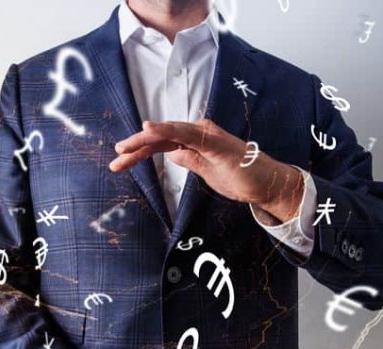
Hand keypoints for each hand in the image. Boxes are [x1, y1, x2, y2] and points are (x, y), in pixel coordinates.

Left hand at [110, 119, 304, 222]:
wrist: (267, 184)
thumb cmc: (240, 177)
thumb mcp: (205, 172)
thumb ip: (188, 161)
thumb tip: (170, 155)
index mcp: (194, 140)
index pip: (161, 144)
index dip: (139, 150)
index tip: (119, 159)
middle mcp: (198, 132)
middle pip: (160, 138)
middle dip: (135, 146)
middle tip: (115, 157)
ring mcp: (206, 134)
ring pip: (168, 133)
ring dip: (144, 140)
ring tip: (123, 148)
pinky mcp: (214, 141)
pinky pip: (185, 134)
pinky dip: (166, 130)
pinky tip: (150, 129)